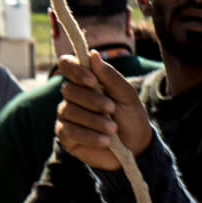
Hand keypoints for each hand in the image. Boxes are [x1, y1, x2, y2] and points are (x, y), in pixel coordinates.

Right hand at [54, 53, 152, 171]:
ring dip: (93, 120)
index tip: (93, 81)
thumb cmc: (131, 118)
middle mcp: (72, 96)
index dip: (75, 70)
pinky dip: (89, 135)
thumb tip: (93, 54)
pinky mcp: (65, 135)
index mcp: (85, 80)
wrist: (136, 148)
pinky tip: (105, 140)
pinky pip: (68, 131)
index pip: (67, 64)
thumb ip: (110, 76)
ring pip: (68, 110)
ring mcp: (66, 115)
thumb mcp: (127, 96)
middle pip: (68, 89)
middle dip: (92, 100)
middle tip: (112, 109)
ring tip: (112, 129)